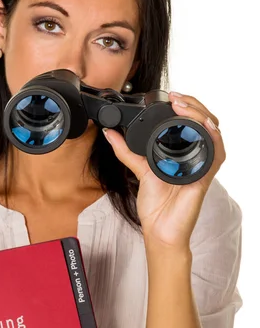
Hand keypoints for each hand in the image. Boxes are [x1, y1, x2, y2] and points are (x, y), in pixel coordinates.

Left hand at [102, 92, 225, 250]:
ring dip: (202, 116)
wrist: (159, 231)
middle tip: (177, 98)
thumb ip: (125, 151)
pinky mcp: (204, 178)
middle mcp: (195, 157)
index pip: (193, 121)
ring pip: (213, 133)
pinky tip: (205, 128)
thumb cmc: (156, 206)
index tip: (172, 96)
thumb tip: (110, 132)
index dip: (187, 105)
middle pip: (206, 122)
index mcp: (183, 152)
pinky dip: (213, 140)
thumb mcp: (139, 171)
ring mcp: (201, 166)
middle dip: (194, 105)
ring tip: (185, 107)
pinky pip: (216, 155)